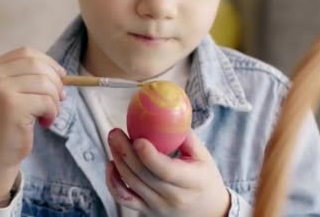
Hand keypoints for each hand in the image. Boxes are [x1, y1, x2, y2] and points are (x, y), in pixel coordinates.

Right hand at [0, 47, 66, 200]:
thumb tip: (62, 73)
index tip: (60, 77)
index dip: (48, 63)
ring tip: (48, 114)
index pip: (27, 53)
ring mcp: (0, 89)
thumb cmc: (12, 120)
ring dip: (54, 100)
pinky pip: (46, 101)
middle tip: (58, 99)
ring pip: (45, 83)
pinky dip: (52, 112)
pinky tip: (44, 122)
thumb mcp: (18, 91)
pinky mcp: (12, 106)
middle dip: (55, 82)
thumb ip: (33, 76)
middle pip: (37, 65)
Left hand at [106, 128, 229, 216]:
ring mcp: (158, 206)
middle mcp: (173, 198)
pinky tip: (111, 164)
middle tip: (115, 132)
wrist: (207, 210)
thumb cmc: (204, 178)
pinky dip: (112, 182)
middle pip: (143, 175)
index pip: (167, 171)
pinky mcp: (145, 210)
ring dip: (118, 160)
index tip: (138, 139)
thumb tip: (165, 112)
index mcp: (192, 182)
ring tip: (114, 140)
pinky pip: (124, 198)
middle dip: (125, 152)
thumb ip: (185, 135)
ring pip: (130, 184)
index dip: (149, 156)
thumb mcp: (203, 156)